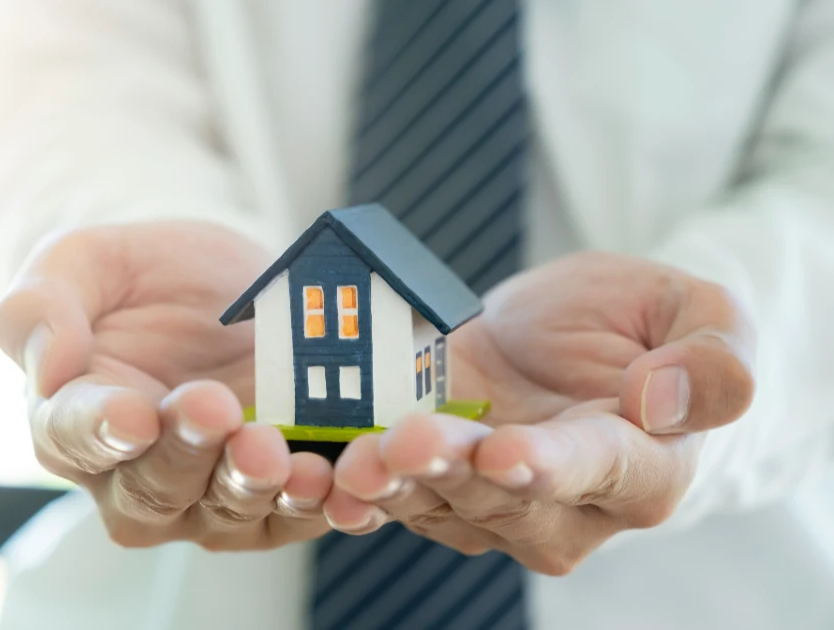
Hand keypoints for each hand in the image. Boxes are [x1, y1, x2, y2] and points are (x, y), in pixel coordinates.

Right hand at [0, 222, 333, 549]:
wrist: (218, 286)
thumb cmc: (135, 279)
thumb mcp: (78, 264)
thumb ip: (41, 307)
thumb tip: (49, 366)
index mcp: (73, 420)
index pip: (73, 437)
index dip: (100, 431)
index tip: (131, 414)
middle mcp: (132, 476)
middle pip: (153, 488)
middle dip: (187, 453)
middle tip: (215, 407)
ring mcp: (205, 495)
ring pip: (224, 511)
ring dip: (251, 486)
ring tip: (274, 450)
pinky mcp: (273, 496)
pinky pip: (294, 515)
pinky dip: (314, 505)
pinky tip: (329, 480)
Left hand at [323, 252, 755, 573]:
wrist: (556, 340)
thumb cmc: (633, 326)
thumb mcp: (697, 312)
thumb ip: (711, 361)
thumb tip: (663, 399)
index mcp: (642, 467)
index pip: (598, 471)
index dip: (552, 464)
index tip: (507, 448)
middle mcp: (567, 508)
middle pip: (504, 495)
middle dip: (453, 469)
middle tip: (408, 440)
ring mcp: (493, 510)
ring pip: (439, 504)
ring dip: (395, 484)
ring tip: (358, 458)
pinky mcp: (432, 493)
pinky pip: (394, 500)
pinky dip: (359, 490)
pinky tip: (327, 475)